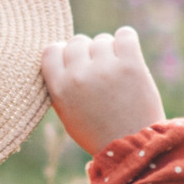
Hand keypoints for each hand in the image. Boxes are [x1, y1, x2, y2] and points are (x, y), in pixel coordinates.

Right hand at [41, 24, 166, 154]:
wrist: (132, 148)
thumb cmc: (98, 132)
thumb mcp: (67, 112)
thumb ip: (60, 83)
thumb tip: (63, 51)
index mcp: (59, 88)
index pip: (51, 50)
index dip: (64, 54)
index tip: (76, 65)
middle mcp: (79, 75)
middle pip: (78, 41)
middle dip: (88, 53)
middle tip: (100, 72)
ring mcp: (105, 68)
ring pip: (102, 39)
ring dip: (109, 52)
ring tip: (116, 73)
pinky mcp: (130, 64)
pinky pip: (125, 34)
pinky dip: (126, 40)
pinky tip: (129, 54)